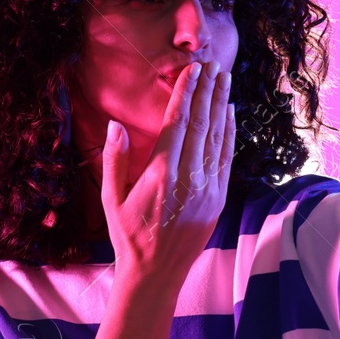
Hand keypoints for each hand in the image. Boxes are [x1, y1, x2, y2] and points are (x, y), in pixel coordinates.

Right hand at [100, 61, 234, 285]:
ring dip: (221, 105)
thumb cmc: (127, 234)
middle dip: (207, 91)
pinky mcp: (218, 200)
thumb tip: (116, 124)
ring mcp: (207, 190)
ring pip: (217, 138)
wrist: (155, 274)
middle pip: (201, 124)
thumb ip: (114, 159)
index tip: (191, 70)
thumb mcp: (110, 198)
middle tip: (211, 64)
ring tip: (223, 79)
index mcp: (159, 174)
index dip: (185, 93)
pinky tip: (229, 113)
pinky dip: (229, 133)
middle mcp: (187, 179)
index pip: (176, 123)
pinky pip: (226, 158)